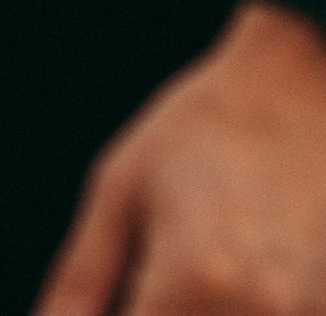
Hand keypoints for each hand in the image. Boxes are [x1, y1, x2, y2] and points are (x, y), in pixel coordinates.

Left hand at [37, 1, 325, 315]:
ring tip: (179, 258)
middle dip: (144, 311)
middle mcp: (263, 314)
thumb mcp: (119, 194)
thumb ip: (79, 282)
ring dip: (182, 311)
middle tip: (133, 277)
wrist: (305, 90)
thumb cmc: (204, 130)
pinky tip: (218, 269)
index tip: (92, 301)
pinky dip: (221, 309)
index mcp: (197, 281)